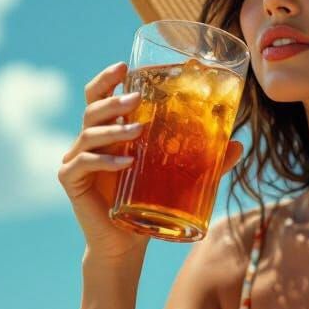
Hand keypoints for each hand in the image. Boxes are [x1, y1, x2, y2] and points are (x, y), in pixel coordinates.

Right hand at [57, 61, 243, 260]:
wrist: (126, 243)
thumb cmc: (148, 203)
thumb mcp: (177, 177)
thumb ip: (205, 160)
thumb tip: (237, 144)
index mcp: (110, 131)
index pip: (101, 96)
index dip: (108, 78)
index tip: (125, 65)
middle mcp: (89, 140)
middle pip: (92, 107)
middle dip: (112, 97)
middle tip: (137, 96)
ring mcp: (76, 159)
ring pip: (88, 132)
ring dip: (113, 128)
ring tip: (138, 129)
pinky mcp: (70, 180)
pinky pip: (82, 163)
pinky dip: (104, 160)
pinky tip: (126, 161)